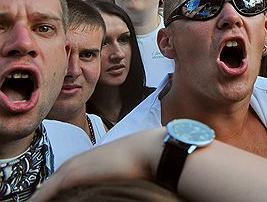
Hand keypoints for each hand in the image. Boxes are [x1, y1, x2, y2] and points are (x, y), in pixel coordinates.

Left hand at [30, 129, 163, 201]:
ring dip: (39, 194)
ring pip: (50, 183)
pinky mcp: (75, 173)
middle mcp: (82, 158)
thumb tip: (123, 174)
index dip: (57, 182)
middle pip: (56, 176)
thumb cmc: (146, 155)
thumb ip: (119, 167)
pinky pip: (50, 190)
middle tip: (35, 200)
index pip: (68, 170)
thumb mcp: (129, 162)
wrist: (150, 150)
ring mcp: (78, 165)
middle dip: (45, 189)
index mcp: (93, 155)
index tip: (49, 192)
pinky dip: (39, 197)